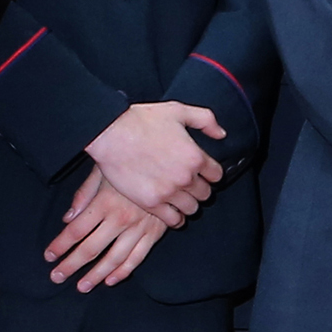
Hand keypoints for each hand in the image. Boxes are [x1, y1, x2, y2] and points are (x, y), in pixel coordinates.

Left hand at [48, 167, 164, 289]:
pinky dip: (124, 271)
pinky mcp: (155, 232)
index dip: (60, 245)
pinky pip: (138, 256)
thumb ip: (83, 194)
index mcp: (104, 203)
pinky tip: (110, 280)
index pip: (76, 231)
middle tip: (57, 277)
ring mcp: (139, 227)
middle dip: (71, 265)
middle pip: (91, 248)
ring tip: (82, 286)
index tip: (49, 256)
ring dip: (96, 275)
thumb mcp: (102, 171)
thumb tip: (67, 219)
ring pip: (114, 258)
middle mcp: (120, 218)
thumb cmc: (129, 164)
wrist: (166, 162)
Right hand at [85, 99, 226, 225]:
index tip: (204, 172)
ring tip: (181, 198)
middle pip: (205, 193)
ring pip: (192, 208)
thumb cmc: (141, 120)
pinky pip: (173, 220)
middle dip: (200, 188)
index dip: (211, 173)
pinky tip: (172, 212)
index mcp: (195, 156)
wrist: (110, 133)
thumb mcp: (178, 110)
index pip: (217, 175)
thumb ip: (206, 120)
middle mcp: (185, 177)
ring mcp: (168, 192)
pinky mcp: (151, 203)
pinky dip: (176, 218)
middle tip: (190, 184)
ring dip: (188, 203)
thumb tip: (221, 134)